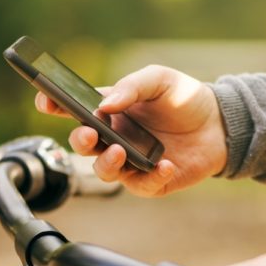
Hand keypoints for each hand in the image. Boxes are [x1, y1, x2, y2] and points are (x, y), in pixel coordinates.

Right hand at [35, 65, 226, 196]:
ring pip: (104, 171)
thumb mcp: (160, 79)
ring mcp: (130, 161)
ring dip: (107, 163)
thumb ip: (133, 86)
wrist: (220, 124)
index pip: (73, 109)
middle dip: (80, 141)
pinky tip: (164, 165)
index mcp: (109, 110)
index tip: (45, 100)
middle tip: (90, 134)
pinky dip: (150, 177)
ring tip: (121, 151)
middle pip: (83, 145)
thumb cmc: (184, 98)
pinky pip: (141, 186)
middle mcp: (114, 137)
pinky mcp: (151, 181)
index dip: (54, 105)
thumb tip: (106, 105)